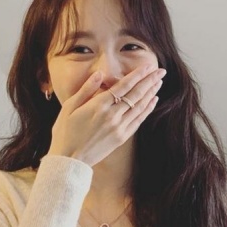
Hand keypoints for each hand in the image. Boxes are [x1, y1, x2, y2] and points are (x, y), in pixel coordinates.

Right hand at [46, 65, 164, 166]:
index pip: (123, 86)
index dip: (137, 75)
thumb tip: (100, 74)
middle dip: (149, 81)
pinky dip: (147, 109)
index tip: (147, 66)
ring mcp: (119, 128)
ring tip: (159, 82)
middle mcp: (112, 116)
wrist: (70, 160)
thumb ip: (86, 89)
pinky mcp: (121, 138)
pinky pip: (138, 120)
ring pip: (140, 106)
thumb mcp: (69, 107)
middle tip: (161, 71)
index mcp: (98, 106)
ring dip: (151, 93)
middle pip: (136, 94)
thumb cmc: (65, 132)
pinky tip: (153, 100)